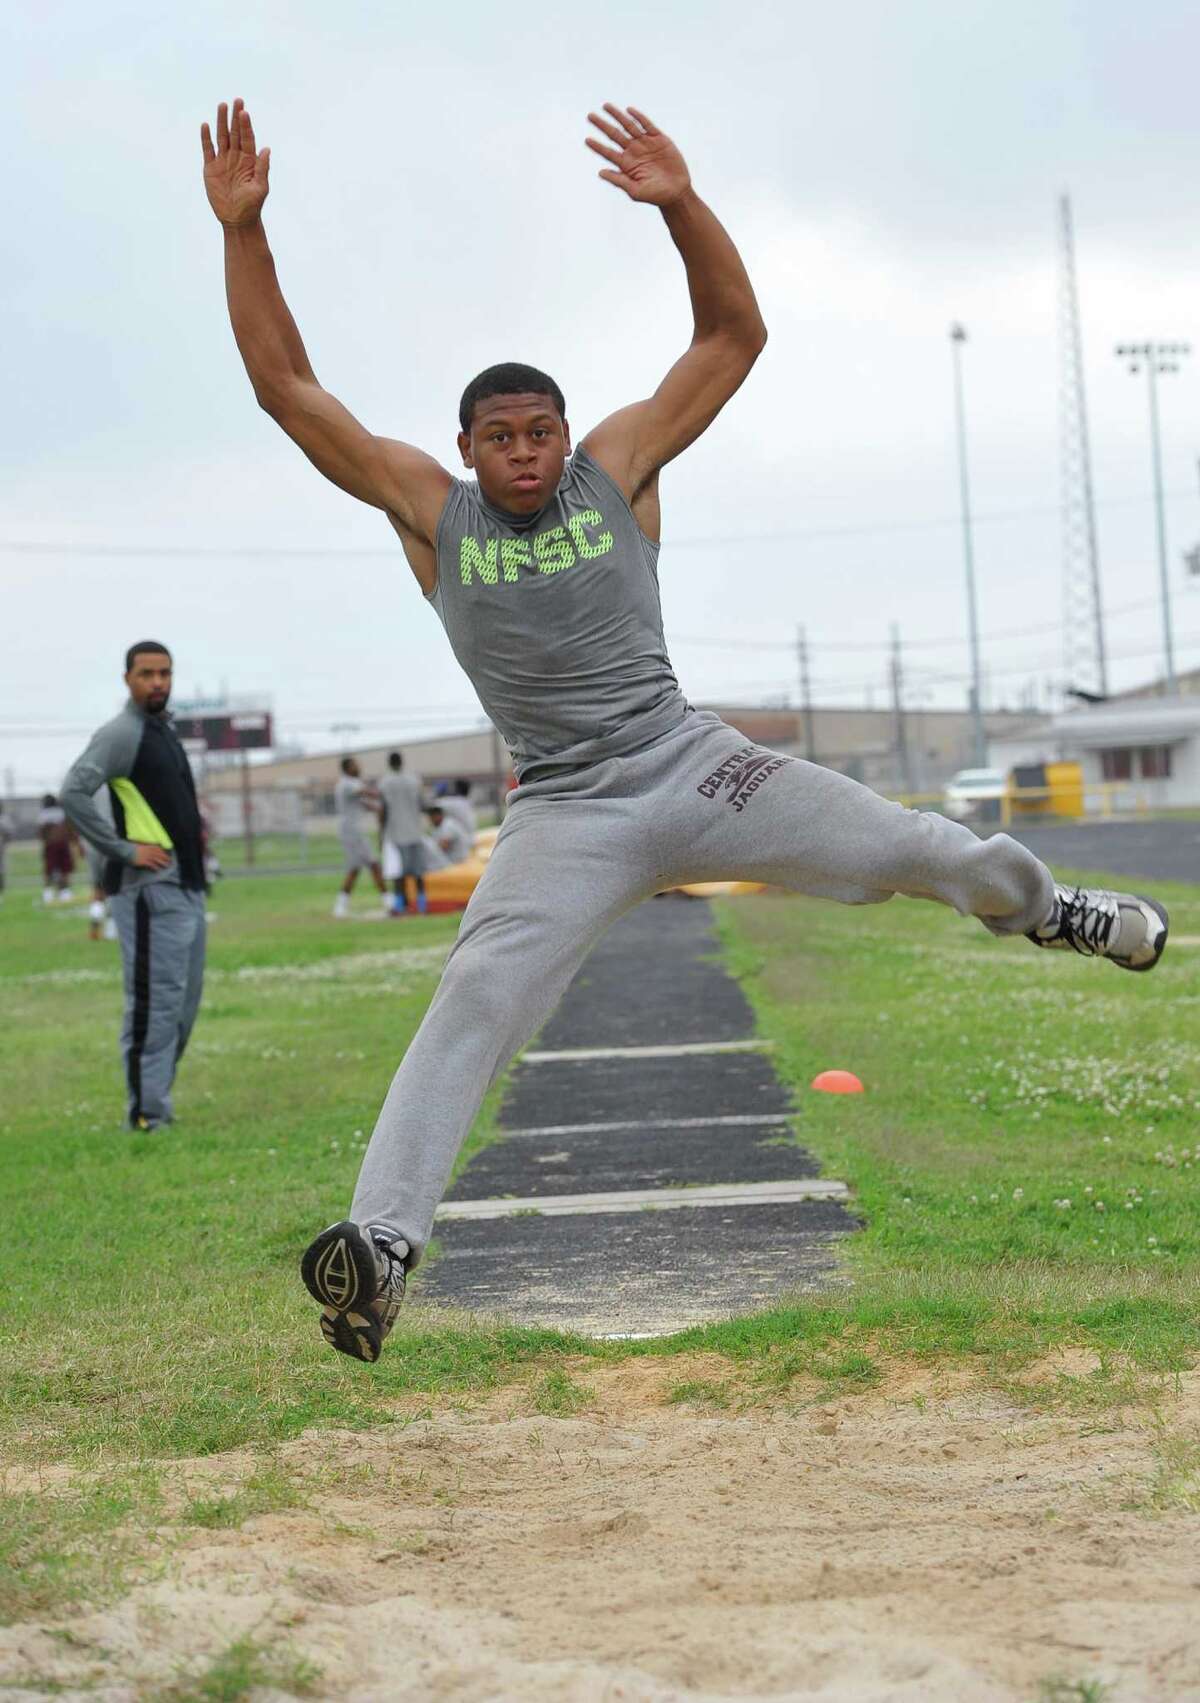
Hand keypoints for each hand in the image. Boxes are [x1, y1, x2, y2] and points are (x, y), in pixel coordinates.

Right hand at [132, 843, 172, 870]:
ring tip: (166, 865)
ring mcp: (145, 856)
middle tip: (170, 860)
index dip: (162, 851)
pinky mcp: (142, 861)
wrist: (123, 850)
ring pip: (156, 859)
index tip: (166, 854)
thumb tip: (146, 847)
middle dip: (164, 857)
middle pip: (158, 854)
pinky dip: (154, 867)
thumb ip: (143, 846)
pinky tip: (157, 870)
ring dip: (162, 862)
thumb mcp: (137, 845)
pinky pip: (150, 864)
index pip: (156, 848)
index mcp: (146, 846)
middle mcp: (147, 851)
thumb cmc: (129, 848)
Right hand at [201, 99, 269, 227]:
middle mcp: (236, 157)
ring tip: (222, 105)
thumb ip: (263, 168)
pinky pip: (208, 150)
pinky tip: (206, 125)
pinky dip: (206, 138)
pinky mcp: (211, 168)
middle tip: (237, 100)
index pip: (247, 138)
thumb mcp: (260, 188)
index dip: (246, 125)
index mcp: (249, 161)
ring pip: (221, 137)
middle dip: (235, 117)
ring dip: (221, 121)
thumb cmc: (252, 206)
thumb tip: (266, 149)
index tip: (244, 112)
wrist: (237, 220)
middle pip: (234, 133)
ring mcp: (223, 161)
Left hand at [585, 104, 690, 206]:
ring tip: (605, 106)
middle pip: (614, 135)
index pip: (608, 152)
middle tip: (590, 116)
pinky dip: (639, 117)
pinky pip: (647, 125)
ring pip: (628, 126)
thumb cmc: (655, 195)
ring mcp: (646, 144)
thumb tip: (600, 172)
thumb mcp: (635, 191)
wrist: (676, 192)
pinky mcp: (659, 139)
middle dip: (602, 125)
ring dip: (617, 116)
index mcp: (626, 165)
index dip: (597, 146)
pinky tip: (629, 110)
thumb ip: (619, 180)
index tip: (586, 140)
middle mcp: (634, 152)